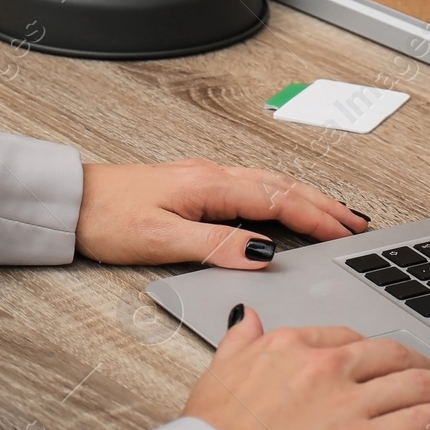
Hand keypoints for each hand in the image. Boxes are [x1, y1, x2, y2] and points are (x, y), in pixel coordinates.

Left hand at [76, 160, 366, 268]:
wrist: (71, 202)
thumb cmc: (107, 219)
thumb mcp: (161, 239)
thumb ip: (215, 245)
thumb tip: (261, 253)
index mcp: (210, 185)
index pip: (278, 201)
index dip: (316, 218)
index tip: (345, 233)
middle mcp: (213, 175)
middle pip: (283, 187)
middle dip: (324, 205)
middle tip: (357, 224)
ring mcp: (207, 178)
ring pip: (271, 184)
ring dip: (308, 198)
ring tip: (336, 215)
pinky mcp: (198, 186)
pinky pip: (255, 187)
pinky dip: (283, 197)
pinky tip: (289, 207)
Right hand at [183, 308, 429, 429]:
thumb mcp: (219, 371)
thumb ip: (241, 340)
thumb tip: (247, 317)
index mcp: (292, 344)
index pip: (347, 338)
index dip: (375, 353)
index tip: (387, 361)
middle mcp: (326, 365)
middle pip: (391, 355)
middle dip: (422, 363)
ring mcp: (348, 401)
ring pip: (416, 383)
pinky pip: (423, 421)